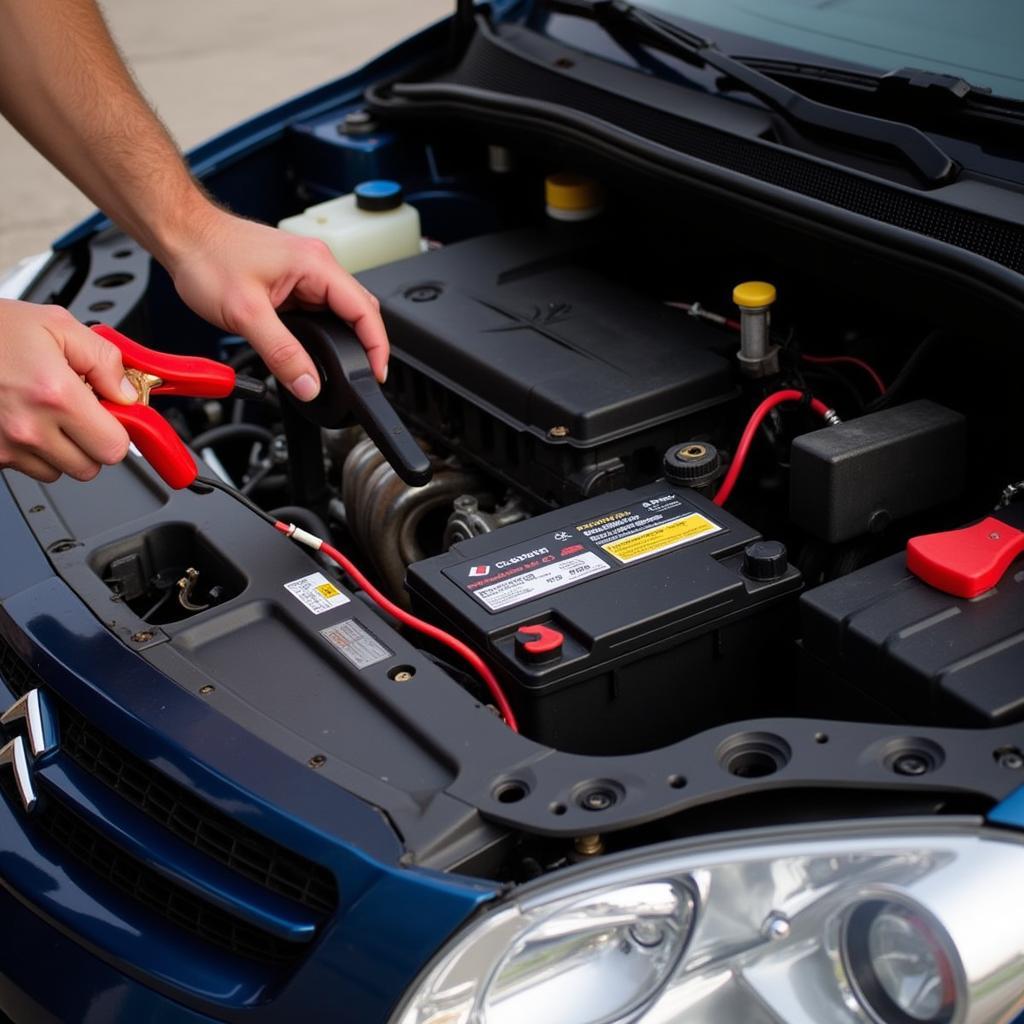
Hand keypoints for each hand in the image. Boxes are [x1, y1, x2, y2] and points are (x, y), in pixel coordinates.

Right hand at [0, 300, 135, 481]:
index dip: (117, 431)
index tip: (110, 416)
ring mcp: (4, 447)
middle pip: (89, 467)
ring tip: (43, 411)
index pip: (113, 448)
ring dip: (60, 449)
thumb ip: (104, 360)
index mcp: (54, 396)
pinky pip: (26, 468)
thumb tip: (127, 393)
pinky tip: (21, 418)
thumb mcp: (57, 325)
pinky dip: (30, 451)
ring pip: (57, 471)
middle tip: (78, 412)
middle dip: (91, 442)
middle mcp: (28, 428)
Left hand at [165, 207, 388, 400]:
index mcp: (316, 265)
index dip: (377, 347)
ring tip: (337, 366)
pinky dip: (320, 333)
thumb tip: (310, 384)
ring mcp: (305, 272)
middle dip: (364, 346)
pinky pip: (317, 311)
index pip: (365, 311)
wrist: (181, 234)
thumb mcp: (246, 314)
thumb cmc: (207, 257)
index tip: (377, 374)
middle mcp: (317, 264)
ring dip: (340, 339)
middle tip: (360, 376)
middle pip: (359, 311)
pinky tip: (311, 348)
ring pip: (338, 312)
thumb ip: (282, 354)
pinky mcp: (291, 280)